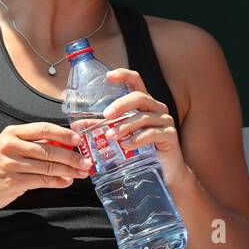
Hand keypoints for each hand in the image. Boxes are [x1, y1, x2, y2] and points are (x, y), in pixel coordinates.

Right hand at [0, 121, 91, 211]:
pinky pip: (42, 181)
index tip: (79, 140)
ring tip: (81, 172)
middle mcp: (11, 146)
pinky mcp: (13, 181)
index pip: (44, 128)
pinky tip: (66, 182)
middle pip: (49, 149)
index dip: (64, 134)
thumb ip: (33, 145)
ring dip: (69, 170)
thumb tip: (64, 147)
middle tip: (86, 161)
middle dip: (72, 156)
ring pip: (48, 166)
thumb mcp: (8, 148)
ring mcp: (11, 164)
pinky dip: (57, 182)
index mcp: (12, 133)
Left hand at [98, 68, 188, 187]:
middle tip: (106, 116)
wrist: (164, 172)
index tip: (108, 76)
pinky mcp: (170, 136)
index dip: (124, 75)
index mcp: (144, 104)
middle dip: (121, 104)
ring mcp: (165, 121)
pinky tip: (126, 145)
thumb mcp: (121, 136)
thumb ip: (102, 128)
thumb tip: (77, 125)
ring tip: (112, 136)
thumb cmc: (142, 152)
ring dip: (125, 126)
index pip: (136, 82)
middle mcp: (157, 109)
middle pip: (140, 97)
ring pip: (144, 117)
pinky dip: (137, 139)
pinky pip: (152, 133)